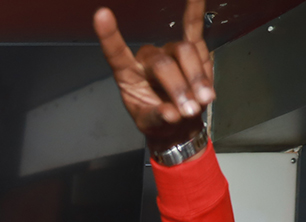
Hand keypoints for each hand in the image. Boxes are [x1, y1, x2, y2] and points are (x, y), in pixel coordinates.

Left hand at [95, 0, 214, 152]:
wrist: (178, 124)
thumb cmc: (159, 121)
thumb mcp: (151, 126)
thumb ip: (158, 119)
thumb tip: (170, 114)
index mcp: (128, 75)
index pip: (115, 53)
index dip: (109, 35)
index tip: (102, 15)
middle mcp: (147, 59)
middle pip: (163, 63)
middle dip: (178, 88)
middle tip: (188, 110)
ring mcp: (168, 52)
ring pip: (184, 52)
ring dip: (196, 77)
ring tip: (203, 100)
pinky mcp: (191, 49)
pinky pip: (193, 26)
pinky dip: (195, 11)